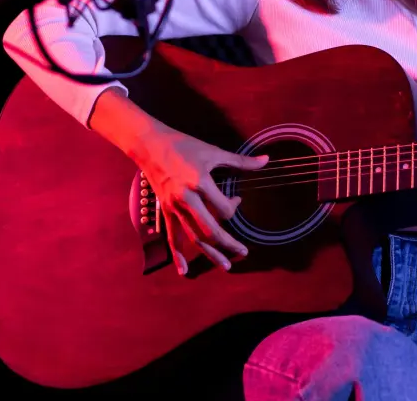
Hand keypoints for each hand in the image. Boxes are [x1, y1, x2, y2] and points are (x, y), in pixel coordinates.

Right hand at [132, 129, 267, 275]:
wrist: (149, 145)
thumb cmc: (183, 145)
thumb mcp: (213, 151)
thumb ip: (240, 161)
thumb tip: (266, 160)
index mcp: (200, 183)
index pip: (223, 208)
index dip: (234, 208)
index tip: (238, 200)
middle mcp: (186, 199)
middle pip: (210, 231)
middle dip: (228, 244)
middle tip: (243, 252)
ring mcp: (173, 207)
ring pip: (194, 238)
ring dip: (211, 254)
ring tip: (225, 266)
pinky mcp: (164, 211)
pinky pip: (172, 237)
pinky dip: (178, 255)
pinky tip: (184, 270)